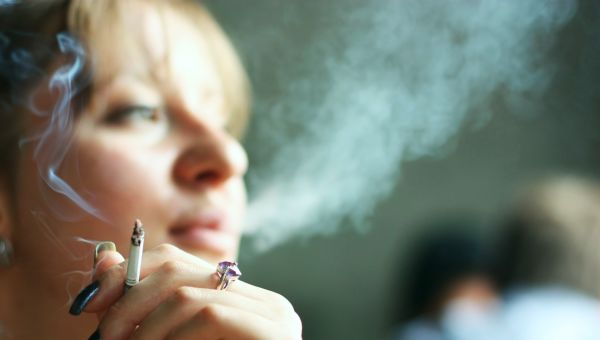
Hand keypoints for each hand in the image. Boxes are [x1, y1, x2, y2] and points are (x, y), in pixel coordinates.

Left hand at [83, 244, 301, 339]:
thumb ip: (137, 308)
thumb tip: (102, 259)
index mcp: (237, 300)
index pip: (175, 261)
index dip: (127, 273)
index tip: (90, 302)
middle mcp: (259, 299)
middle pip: (178, 271)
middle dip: (128, 302)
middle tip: (103, 339)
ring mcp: (272, 314)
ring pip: (187, 296)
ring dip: (144, 331)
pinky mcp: (274, 332)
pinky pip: (209, 318)